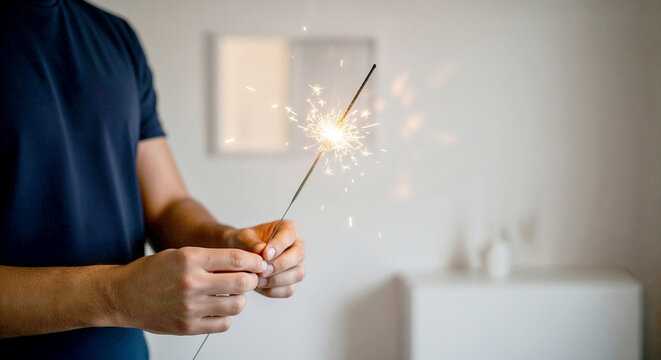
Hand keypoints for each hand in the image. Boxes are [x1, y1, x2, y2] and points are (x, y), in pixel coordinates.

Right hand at [110, 247, 266, 334]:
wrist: (122, 295)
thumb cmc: (152, 272)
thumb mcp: (180, 254)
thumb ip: (211, 259)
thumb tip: (245, 265)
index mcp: (189, 259)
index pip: (236, 259)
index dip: (254, 261)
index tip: (260, 263)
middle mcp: (191, 283)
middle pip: (241, 283)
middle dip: (252, 280)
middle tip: (250, 278)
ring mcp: (189, 307)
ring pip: (236, 305)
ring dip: (240, 299)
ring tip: (231, 294)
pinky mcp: (187, 326)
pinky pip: (223, 323)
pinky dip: (227, 316)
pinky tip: (218, 308)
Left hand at [224, 220, 304, 297]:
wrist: (236, 257)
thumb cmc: (242, 243)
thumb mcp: (241, 238)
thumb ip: (251, 243)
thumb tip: (262, 251)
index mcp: (287, 229)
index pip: (289, 235)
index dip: (279, 246)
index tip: (265, 254)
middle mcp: (295, 246)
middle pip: (298, 255)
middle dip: (279, 265)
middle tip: (262, 270)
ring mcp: (295, 265)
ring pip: (297, 274)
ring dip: (276, 279)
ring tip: (258, 279)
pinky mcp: (290, 281)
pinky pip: (288, 289)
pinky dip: (273, 290)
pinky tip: (260, 286)